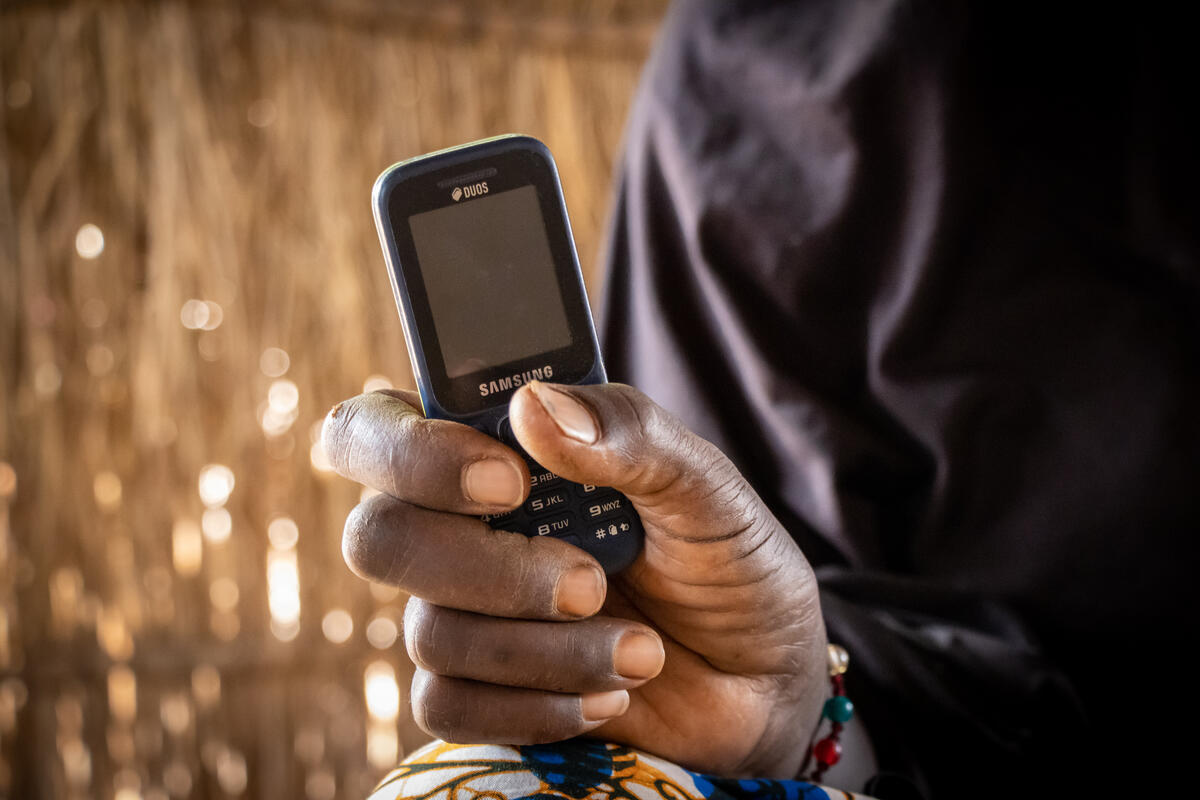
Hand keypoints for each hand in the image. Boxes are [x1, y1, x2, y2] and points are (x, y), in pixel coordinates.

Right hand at [322, 382, 827, 777]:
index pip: (379, 428)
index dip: (411, 452)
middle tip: (590, 583)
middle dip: (489, 572)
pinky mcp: (478, 692)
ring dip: (548, 650)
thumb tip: (534, 403)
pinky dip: (537, 707)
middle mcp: (464, 528)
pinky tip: (610, 695)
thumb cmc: (728, 564)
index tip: (509, 480)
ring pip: (430, 633)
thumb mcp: (705, 486)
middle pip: (378, 537)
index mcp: (499, 451)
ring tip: (640, 651)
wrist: (764, 681)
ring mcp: (465, 613)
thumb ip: (630, 434)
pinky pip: (447, 706)